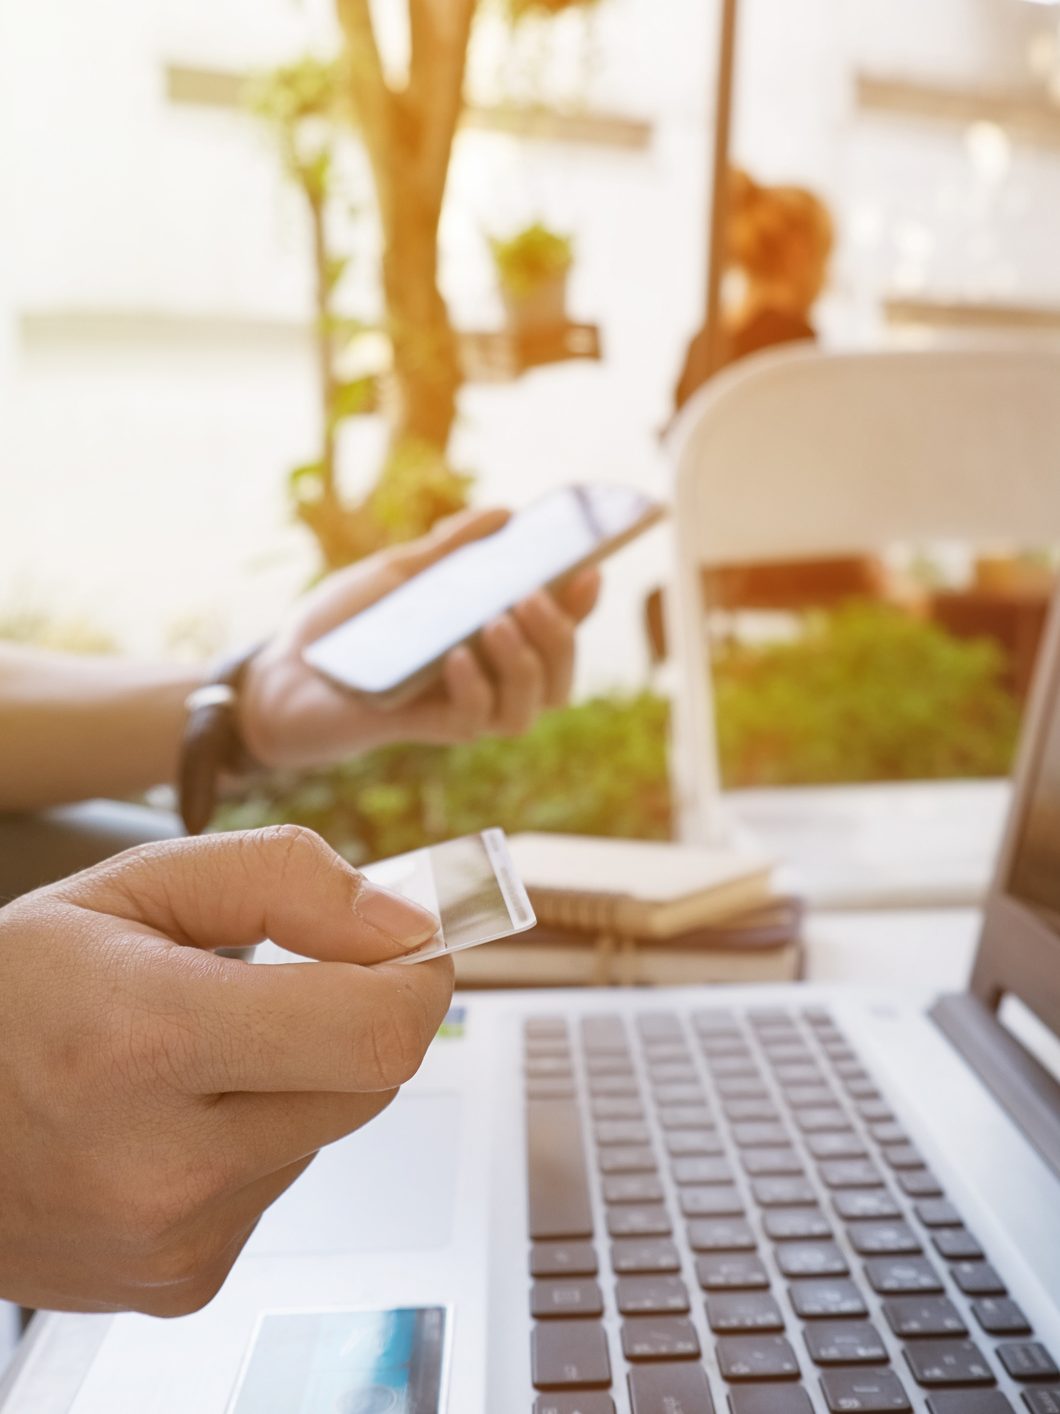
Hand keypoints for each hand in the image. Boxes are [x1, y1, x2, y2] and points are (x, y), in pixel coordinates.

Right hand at [0, 826, 452, 1314]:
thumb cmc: (13, 991)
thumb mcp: (134, 886)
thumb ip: (284, 880)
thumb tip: (404, 923)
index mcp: (146, 1041)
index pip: (373, 1031)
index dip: (416, 976)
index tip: (411, 941)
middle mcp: (163, 1163)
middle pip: (371, 1082)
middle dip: (357, 1016)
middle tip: (294, 979)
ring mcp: (173, 1240)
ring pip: (327, 1131)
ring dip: (296, 1079)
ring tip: (193, 1055)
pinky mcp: (181, 1283)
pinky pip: (280, 1186)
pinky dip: (256, 1139)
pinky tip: (172, 1117)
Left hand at [238, 508, 600, 768]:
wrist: (279, 671)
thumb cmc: (340, 626)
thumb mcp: (396, 573)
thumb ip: (451, 550)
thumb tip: (506, 513)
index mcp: (486, 640)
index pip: (555, 630)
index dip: (582, 607)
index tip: (589, 570)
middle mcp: (485, 678)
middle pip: (559, 676)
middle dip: (561, 637)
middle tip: (531, 597)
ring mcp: (458, 707)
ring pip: (530, 707)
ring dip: (527, 664)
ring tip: (496, 622)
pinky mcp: (424, 728)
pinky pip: (474, 723)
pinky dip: (475, 688)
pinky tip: (455, 657)